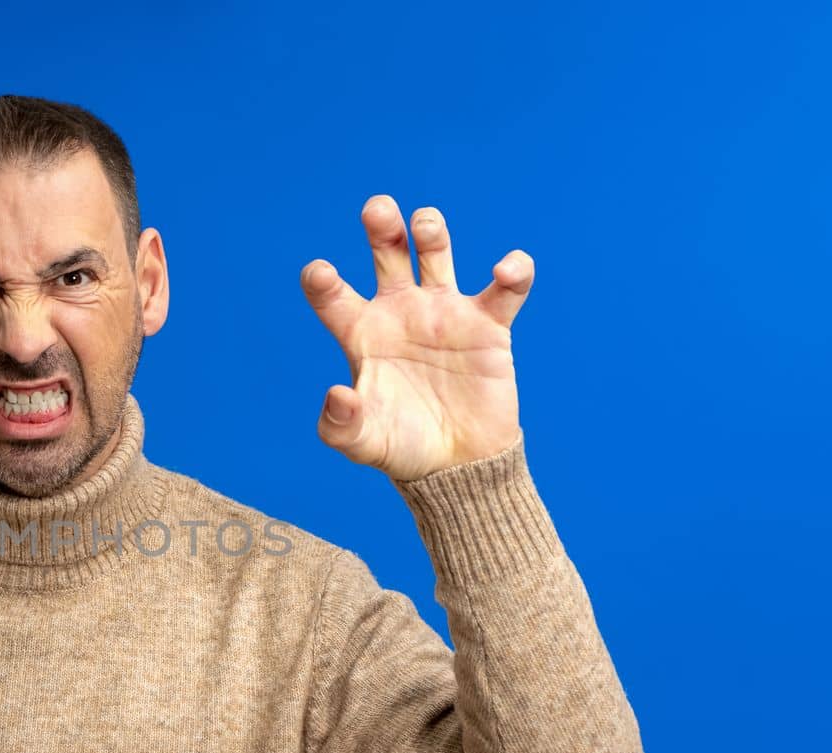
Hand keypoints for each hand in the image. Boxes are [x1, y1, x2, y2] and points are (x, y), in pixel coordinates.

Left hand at [301, 194, 531, 480]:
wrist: (458, 466)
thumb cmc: (402, 450)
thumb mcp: (363, 443)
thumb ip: (340, 424)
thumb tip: (336, 394)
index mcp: (362, 334)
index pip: (334, 296)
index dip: (323, 282)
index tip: (319, 272)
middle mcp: (400, 313)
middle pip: (388, 255)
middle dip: (381, 228)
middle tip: (377, 207)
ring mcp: (444, 313)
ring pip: (437, 256)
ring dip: (431, 232)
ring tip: (425, 222)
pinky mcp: (488, 326)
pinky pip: (503, 290)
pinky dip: (512, 272)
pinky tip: (507, 268)